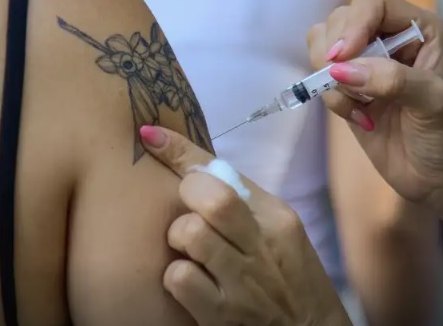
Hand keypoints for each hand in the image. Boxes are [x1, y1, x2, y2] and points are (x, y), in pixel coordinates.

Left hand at [138, 125, 351, 325]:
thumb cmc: (291, 280)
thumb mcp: (280, 234)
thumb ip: (244, 204)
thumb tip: (193, 168)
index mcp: (277, 218)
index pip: (226, 172)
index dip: (182, 152)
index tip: (151, 135)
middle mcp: (263, 245)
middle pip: (210, 198)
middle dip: (186, 196)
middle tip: (188, 210)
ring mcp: (243, 282)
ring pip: (188, 233)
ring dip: (179, 238)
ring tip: (190, 249)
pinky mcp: (222, 315)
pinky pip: (178, 277)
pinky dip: (177, 276)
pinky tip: (191, 282)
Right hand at [307, 0, 442, 203]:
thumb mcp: (434, 103)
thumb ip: (392, 80)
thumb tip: (340, 70)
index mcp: (420, 28)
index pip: (373, 4)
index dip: (354, 25)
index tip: (343, 58)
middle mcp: (391, 38)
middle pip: (341, 19)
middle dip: (336, 52)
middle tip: (349, 86)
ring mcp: (367, 63)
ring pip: (324, 44)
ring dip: (329, 75)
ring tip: (358, 104)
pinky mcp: (350, 89)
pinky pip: (321, 78)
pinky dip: (331, 97)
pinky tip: (359, 118)